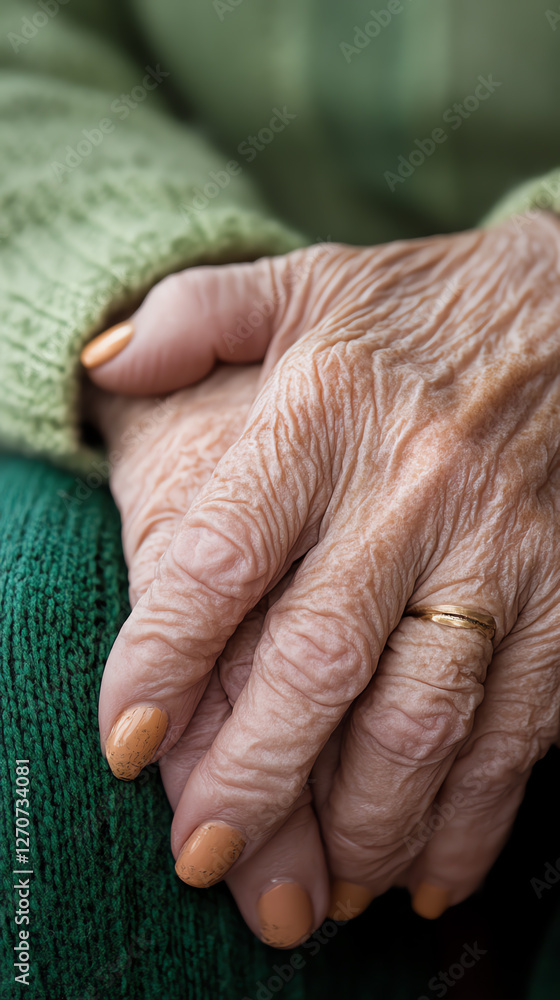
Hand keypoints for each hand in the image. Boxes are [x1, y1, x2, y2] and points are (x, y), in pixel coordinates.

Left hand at [92, 214, 559, 920]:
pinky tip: (427, 866)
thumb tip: (100, 362)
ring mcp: (500, 551)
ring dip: (362, 820)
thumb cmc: (421, 307)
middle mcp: (411, 493)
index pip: (222, 557)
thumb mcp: (304, 282)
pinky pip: (520, 726)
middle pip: (319, 661)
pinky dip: (474, 815)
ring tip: (314, 885)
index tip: (124, 738)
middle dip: (254, 774)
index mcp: (324, 419)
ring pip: (425, 717)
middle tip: (205, 851)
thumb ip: (193, 315)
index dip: (162, 659)